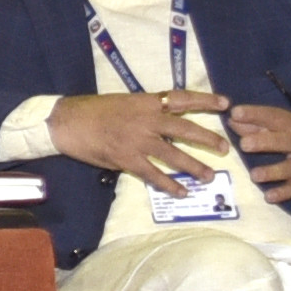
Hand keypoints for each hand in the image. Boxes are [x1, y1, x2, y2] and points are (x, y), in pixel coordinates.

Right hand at [47, 92, 242, 191]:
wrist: (65, 121)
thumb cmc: (91, 110)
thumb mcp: (123, 102)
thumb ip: (145, 111)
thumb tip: (163, 121)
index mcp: (146, 102)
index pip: (182, 98)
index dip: (205, 100)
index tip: (225, 103)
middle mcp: (146, 120)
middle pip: (185, 128)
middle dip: (208, 139)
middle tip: (225, 148)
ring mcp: (138, 140)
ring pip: (174, 154)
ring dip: (194, 166)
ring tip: (209, 176)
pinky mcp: (126, 159)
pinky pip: (153, 174)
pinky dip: (169, 184)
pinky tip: (181, 192)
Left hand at [225, 103, 290, 200]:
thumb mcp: (289, 127)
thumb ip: (259, 125)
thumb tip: (231, 120)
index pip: (276, 117)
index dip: (256, 114)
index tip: (235, 112)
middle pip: (287, 141)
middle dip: (265, 142)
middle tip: (244, 144)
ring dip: (273, 171)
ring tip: (254, 175)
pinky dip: (284, 193)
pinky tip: (269, 196)